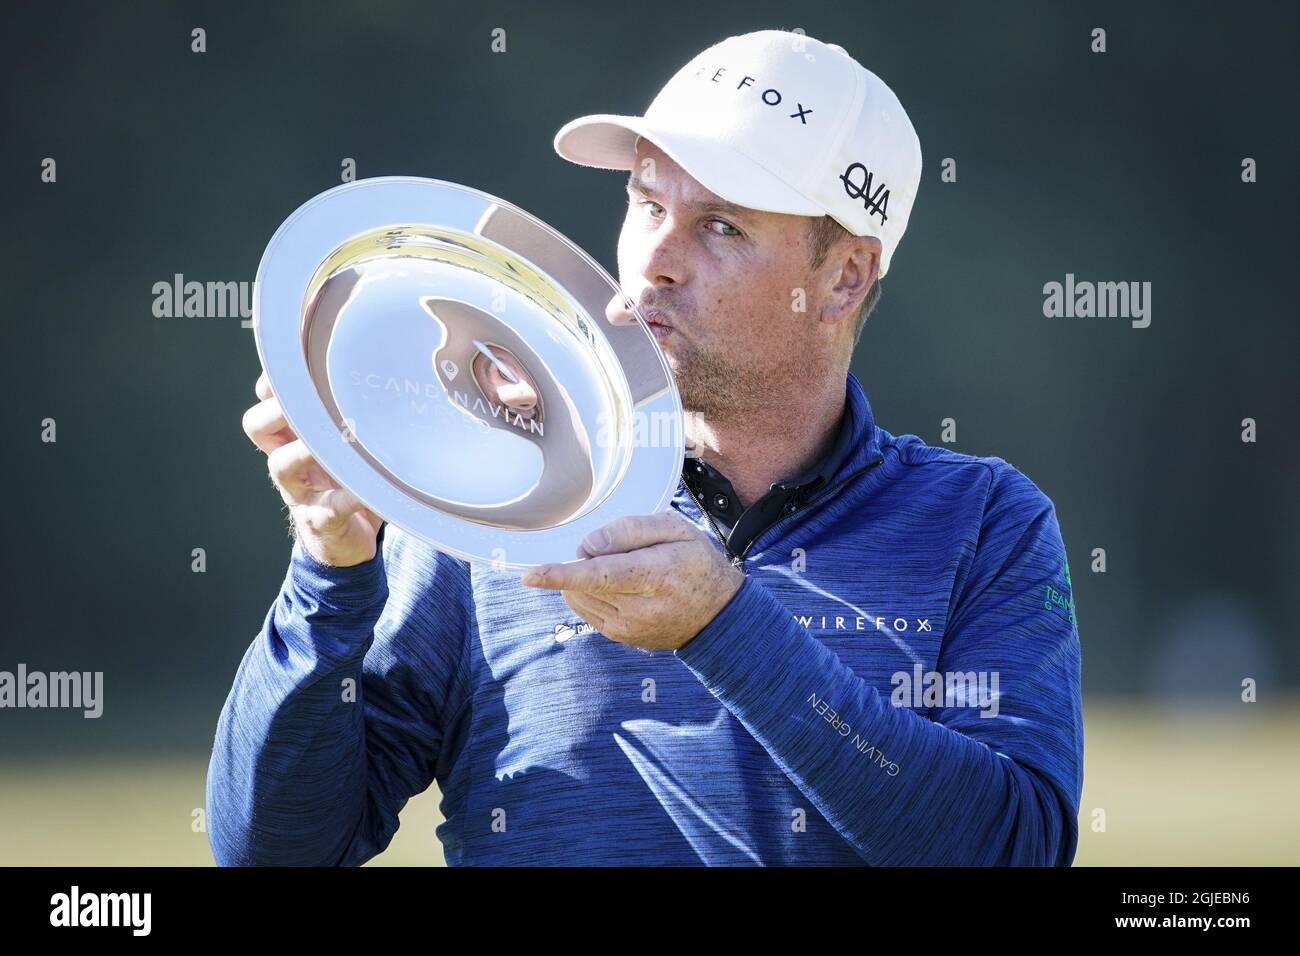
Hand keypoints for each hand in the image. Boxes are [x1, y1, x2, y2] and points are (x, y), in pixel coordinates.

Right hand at [243, 370, 382, 566]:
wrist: (344, 544)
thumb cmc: (347, 485)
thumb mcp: (344, 450)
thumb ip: (350, 419)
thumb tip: (382, 371)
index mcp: (292, 440)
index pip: (266, 402)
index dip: (272, 384)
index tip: (298, 366)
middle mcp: (288, 463)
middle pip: (257, 426)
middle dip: (278, 408)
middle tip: (308, 399)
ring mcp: (300, 493)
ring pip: (281, 465)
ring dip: (305, 449)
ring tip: (335, 440)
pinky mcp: (322, 521)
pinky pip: (330, 507)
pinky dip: (351, 496)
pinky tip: (368, 488)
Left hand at [519, 513, 745, 650]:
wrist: (718, 616)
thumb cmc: (697, 563)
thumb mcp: (676, 530)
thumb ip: (631, 530)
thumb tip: (589, 545)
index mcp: (654, 575)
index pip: (599, 575)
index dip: (561, 574)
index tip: (531, 575)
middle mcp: (637, 607)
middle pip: (582, 583)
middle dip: (583, 561)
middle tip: (618, 552)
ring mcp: (626, 627)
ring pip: (579, 596)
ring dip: (584, 578)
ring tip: (624, 570)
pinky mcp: (619, 636)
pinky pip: (586, 608)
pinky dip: (589, 592)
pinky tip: (617, 585)